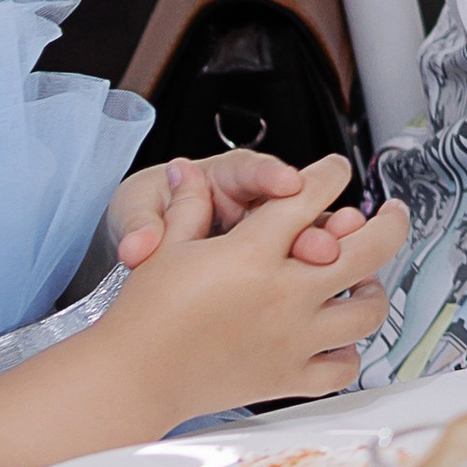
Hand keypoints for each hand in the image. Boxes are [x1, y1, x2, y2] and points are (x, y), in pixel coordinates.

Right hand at [105, 157, 407, 414]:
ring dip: (374, 289)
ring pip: (367, 310)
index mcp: (254, 252)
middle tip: (392, 213)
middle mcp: (284, 294)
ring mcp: (292, 339)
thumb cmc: (146, 314)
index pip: (312, 196)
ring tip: (367, 279)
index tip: (337, 170)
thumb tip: (188, 168)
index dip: (332, 174)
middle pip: (367, 249)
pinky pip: (342, 366)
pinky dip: (350, 351)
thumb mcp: (169, 246)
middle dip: (389, 223)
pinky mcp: (288, 378)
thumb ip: (191, 204)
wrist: (134, 378)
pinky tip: (340, 335)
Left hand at [110, 153, 352, 270]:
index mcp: (220, 178)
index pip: (250, 169)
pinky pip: (296, 270)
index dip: (271, 176)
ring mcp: (266, 237)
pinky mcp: (272, 269)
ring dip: (320, 249)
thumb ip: (139, 225)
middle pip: (292, 206)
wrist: (144, 249)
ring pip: (303, 235)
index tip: (287, 184)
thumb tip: (138, 246)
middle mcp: (252, 203)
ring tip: (332, 264)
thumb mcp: (134, 211)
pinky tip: (322, 296)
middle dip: (309, 221)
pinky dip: (310, 282)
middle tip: (320, 243)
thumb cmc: (145, 217)